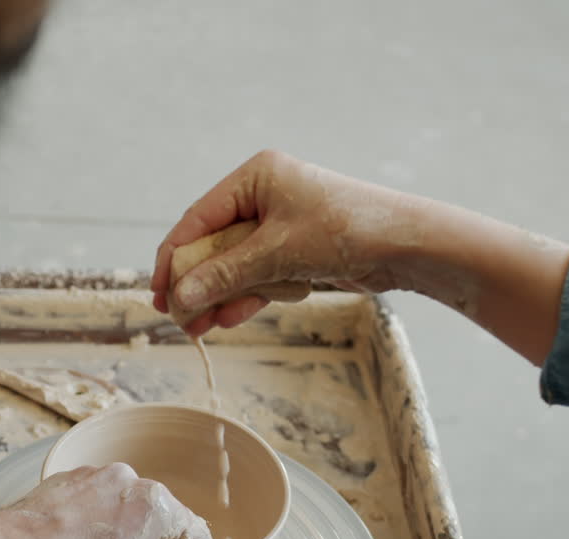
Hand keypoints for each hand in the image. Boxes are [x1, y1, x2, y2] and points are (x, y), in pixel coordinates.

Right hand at [151, 149, 415, 334]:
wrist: (408, 247)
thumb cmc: (348, 230)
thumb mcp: (278, 253)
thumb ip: (225, 273)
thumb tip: (181, 296)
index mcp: (255, 178)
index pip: (198, 219)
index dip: (173, 258)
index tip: (160, 294)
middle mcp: (264, 196)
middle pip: (213, 244)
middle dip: (197, 284)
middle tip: (179, 319)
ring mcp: (279, 224)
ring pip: (233, 265)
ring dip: (219, 296)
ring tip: (201, 328)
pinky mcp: (294, 250)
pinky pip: (257, 275)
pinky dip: (245, 296)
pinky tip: (229, 318)